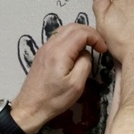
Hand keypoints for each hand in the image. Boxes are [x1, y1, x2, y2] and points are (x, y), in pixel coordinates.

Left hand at [12, 19, 108, 133]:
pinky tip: (75, 51)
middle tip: (99, 45)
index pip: (82, 33)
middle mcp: (50, 45)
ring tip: (89, 46)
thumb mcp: (76, 85)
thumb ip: (85, 64)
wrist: (30, 107)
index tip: (103, 50)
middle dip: (89, 33)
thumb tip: (85, 53)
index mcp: (60, 52)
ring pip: (64, 30)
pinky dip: (70, 38)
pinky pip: (58, 37)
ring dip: (79, 34)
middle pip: (73, 27)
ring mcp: (44, 48)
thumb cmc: (54, 99)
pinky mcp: (42, 53)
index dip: (96, 37)